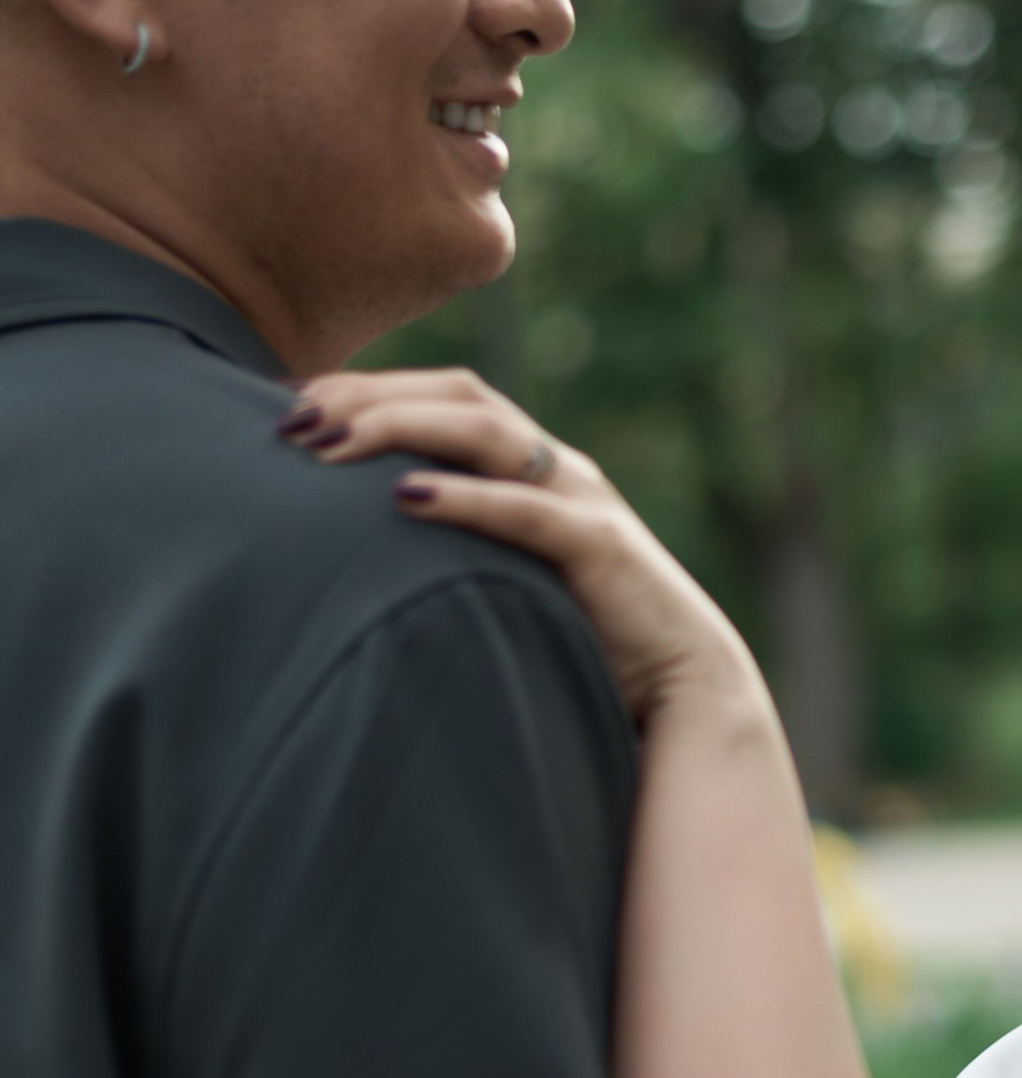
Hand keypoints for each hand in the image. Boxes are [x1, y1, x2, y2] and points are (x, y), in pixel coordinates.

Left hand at [280, 368, 757, 726]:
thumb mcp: (502, 581)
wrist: (684, 688)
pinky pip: (525, 509)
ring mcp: (582, 499)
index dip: (364, 389)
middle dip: (369, 393)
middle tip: (288, 415)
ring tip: (328, 443)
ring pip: (486, 431)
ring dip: (400, 426)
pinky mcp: (600, 546)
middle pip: (456, 394)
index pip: (439, 397)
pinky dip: (464, 497)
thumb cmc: (582, 642)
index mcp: (530, 469)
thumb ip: (448, 554)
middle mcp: (556, 467)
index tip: (282, 402)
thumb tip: (345, 556)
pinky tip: (404, 496)